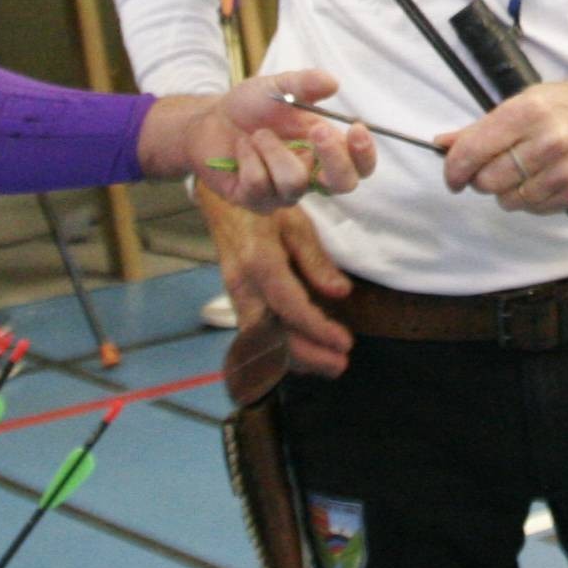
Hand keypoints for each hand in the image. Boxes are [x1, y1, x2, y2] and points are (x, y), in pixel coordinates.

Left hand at [148, 69, 375, 207]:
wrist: (209, 121)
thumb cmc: (251, 106)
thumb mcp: (278, 86)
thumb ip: (304, 84)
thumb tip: (333, 83)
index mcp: (325, 149)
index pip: (359, 164)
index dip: (365, 154)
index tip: (356, 129)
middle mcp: (310, 175)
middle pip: (343, 184)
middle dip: (333, 158)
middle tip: (316, 130)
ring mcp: (283, 193)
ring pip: (294, 182)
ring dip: (272, 149)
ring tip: (257, 134)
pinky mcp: (256, 201)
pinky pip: (259, 184)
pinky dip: (247, 157)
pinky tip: (240, 148)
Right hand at [203, 196, 355, 376]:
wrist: (223, 202)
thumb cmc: (264, 208)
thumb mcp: (296, 224)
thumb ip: (316, 261)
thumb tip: (342, 292)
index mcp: (260, 262)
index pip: (290, 307)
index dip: (317, 330)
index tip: (344, 343)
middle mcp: (243, 286)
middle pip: (271, 335)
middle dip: (307, 356)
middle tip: (340, 364)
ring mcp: (235, 296)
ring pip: (261, 341)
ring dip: (294, 358)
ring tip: (328, 364)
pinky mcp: (236, 301)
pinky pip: (255, 334)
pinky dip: (279, 350)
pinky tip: (303, 356)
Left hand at [437, 71, 567, 213]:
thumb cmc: (565, 105)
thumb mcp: (521, 102)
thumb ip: (479, 128)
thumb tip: (443, 144)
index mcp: (527, 112)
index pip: (473, 151)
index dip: (454, 169)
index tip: (452, 177)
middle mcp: (548, 140)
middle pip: (488, 181)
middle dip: (481, 179)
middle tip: (491, 168)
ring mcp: (565, 169)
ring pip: (509, 200)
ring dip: (506, 190)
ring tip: (522, 170)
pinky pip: (534, 209)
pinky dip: (529, 199)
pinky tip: (540, 178)